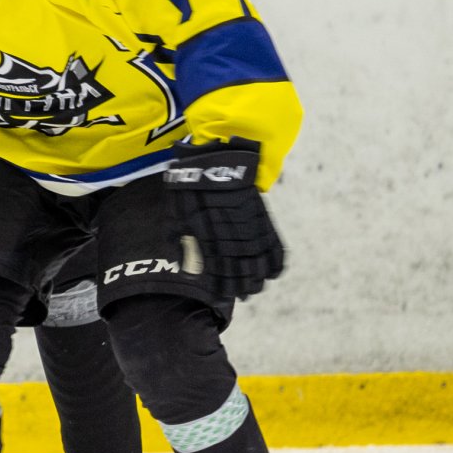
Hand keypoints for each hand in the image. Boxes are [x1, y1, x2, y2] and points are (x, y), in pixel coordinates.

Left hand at [164, 138, 284, 298]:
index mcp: (207, 231)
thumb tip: (187, 268)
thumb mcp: (176, 211)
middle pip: (241, 265)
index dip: (222, 283)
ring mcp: (249, 223)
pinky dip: (276, 258)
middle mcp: (230, 230)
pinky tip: (274, 272)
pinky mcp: (261, 215)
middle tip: (244, 295)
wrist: (214, 157)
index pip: (218, 265)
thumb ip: (181, 239)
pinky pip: (272, 241)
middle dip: (242, 283)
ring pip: (258, 257)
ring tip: (256, 289)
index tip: (223, 296)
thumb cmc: (190, 185)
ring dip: (258, 276)